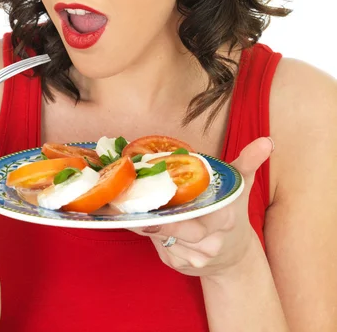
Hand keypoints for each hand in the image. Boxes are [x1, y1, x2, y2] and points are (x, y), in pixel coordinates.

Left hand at [128, 137, 273, 277]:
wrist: (235, 257)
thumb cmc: (233, 214)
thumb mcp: (242, 186)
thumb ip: (249, 161)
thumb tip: (266, 141)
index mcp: (225, 219)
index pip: (200, 214)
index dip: (177, 210)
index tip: (158, 200)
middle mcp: (211, 243)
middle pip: (179, 230)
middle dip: (158, 219)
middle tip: (139, 206)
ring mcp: (195, 258)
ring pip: (164, 238)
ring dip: (150, 223)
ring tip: (140, 207)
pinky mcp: (179, 265)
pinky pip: (159, 247)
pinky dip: (151, 234)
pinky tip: (149, 222)